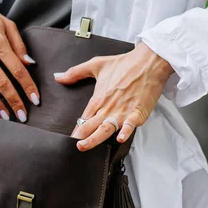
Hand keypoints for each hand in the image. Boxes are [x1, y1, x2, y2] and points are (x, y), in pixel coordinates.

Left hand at [54, 43, 173, 150]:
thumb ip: (75, 72)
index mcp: (99, 97)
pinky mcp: (138, 112)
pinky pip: (130, 125)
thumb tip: (58, 77)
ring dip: (95, 138)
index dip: (76, 128)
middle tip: (73, 146)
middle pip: (91, 125)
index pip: (84, 117)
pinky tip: (120, 138)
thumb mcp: (96, 64)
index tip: (69, 138)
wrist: (149, 62)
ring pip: (106, 128)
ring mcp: (123, 111)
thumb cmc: (124, 64)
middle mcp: (109, 107)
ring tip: (85, 145)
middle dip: (81, 137)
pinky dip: (125, 132)